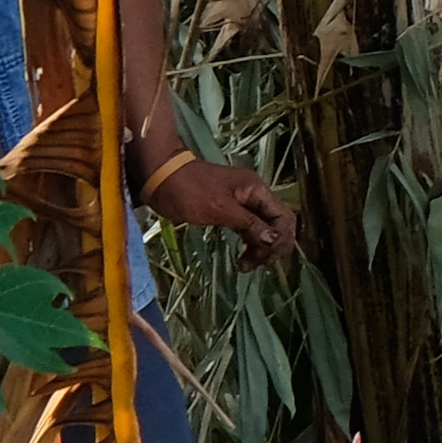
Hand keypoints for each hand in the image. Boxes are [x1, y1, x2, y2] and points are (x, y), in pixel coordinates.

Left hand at [146, 148, 294, 265]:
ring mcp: (242, 203)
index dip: (280, 239)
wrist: (159, 177)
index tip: (264, 257)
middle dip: (272, 246)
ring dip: (260, 248)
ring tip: (246, 265)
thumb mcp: (219, 208)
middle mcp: (254, 195)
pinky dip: (250, 243)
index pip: (282, 216)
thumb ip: (249, 224)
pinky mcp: (230, 211)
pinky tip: (243, 257)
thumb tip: (274, 240)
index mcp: (256, 190)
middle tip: (256, 264)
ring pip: (264, 229)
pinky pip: (250, 229)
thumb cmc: (188, 190)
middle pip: (278, 224)